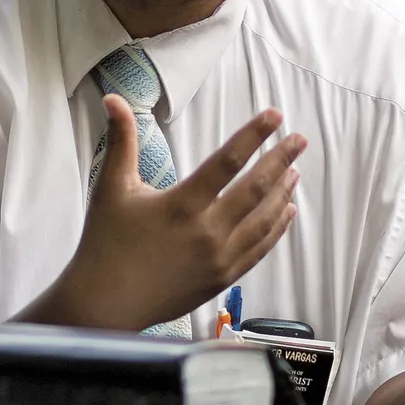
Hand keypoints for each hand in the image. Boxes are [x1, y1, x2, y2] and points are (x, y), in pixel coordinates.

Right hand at [44, 98, 305, 332]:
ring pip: (264, 219)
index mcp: (182, 204)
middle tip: (299, 140)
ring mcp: (219, 258)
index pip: (228, 161)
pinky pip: (260, 249)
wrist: (106, 304)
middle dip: (281, 160)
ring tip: (294, 171)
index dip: (254, 135)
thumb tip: (113, 99)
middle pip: (256, 188)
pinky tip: (287, 212)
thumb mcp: (111, 188)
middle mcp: (206, 231)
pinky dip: (277, 228)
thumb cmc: (105, 244)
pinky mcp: (222, 278)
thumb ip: (121, 140)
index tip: (274, 116)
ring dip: (282, 192)